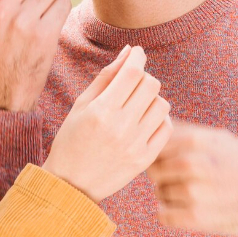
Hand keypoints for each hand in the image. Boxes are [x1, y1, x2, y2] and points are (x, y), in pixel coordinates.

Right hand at [42, 46, 172, 201]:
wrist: (71, 184)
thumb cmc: (72, 139)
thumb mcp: (81, 105)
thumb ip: (106, 77)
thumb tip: (128, 52)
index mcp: (101, 111)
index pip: (132, 72)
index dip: (137, 56)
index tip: (136, 53)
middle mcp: (120, 127)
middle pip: (151, 85)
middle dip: (144, 76)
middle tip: (133, 82)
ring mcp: (135, 145)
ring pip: (162, 105)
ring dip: (152, 98)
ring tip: (138, 104)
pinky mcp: (145, 159)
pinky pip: (166, 127)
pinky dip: (159, 118)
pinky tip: (145, 120)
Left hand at [146, 122, 237, 236]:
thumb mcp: (219, 138)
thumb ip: (186, 132)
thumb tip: (157, 124)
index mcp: (195, 140)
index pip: (155, 146)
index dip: (161, 155)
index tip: (172, 162)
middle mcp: (191, 163)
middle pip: (154, 170)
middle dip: (164, 175)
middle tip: (184, 181)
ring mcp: (192, 191)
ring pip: (160, 193)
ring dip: (171, 197)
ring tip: (196, 195)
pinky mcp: (195, 217)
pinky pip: (163, 216)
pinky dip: (172, 215)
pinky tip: (189, 211)